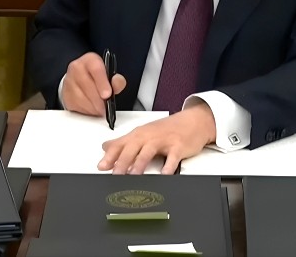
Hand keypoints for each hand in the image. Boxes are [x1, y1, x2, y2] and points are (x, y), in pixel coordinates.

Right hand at [61, 52, 126, 115]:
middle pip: (88, 86)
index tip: (108, 95)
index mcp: (90, 60)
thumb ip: (117, 80)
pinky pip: (76, 106)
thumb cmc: (97, 77)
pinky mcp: (65, 95)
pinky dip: (86, 111)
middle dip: (99, 100)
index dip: (102, 83)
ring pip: (81, 98)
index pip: (96, 69)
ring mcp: (69, 81)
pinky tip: (92, 109)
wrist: (80, 80)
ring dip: (93, 107)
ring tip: (101, 109)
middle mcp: (77, 68)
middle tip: (106, 108)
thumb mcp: (110, 75)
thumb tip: (117, 82)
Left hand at [99, 104, 216, 174]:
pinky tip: (164, 174)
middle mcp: (149, 136)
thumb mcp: (143, 133)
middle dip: (122, 161)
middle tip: (115, 174)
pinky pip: (172, 157)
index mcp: (139, 134)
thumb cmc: (168, 129)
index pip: (121, 144)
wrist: (194, 121)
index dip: (110, 155)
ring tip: (133, 175)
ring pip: (149, 151)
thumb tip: (105, 147)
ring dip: (140, 163)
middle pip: (132, 148)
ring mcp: (164, 141)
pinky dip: (168, 166)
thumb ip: (124, 142)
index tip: (101, 167)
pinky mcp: (178, 146)